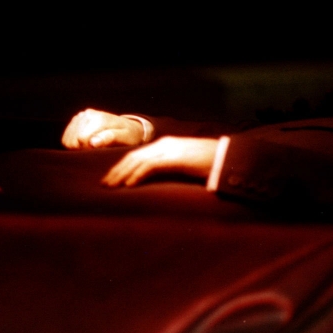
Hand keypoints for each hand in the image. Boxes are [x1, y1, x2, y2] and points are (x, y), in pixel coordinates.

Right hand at [62, 109, 145, 148]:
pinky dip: (73, 143)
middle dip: (82, 149)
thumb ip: (110, 138)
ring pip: (67, 139)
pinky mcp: (77, 119)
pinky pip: (66, 137)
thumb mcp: (124, 138)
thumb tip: (92, 143)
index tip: (99, 151)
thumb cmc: (129, 135)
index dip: (88, 150)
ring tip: (92, 146)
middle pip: (73, 140)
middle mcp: (88, 114)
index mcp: (99, 119)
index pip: (81, 140)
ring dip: (77, 147)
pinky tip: (85, 144)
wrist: (130, 127)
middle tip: (96, 150)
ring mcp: (81, 116)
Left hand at [102, 136, 217, 186]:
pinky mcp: (174, 158)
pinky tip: (128, 185)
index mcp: (166, 145)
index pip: (138, 155)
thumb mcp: (186, 166)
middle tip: (105, 184)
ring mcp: (169, 150)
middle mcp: (164, 145)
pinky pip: (150, 167)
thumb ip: (172, 169)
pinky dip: (136, 176)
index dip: (122, 166)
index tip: (112, 178)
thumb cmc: (210, 164)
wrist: (227, 158)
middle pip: (133, 156)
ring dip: (121, 175)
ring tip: (111, 187)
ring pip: (137, 161)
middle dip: (117, 170)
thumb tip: (160, 181)